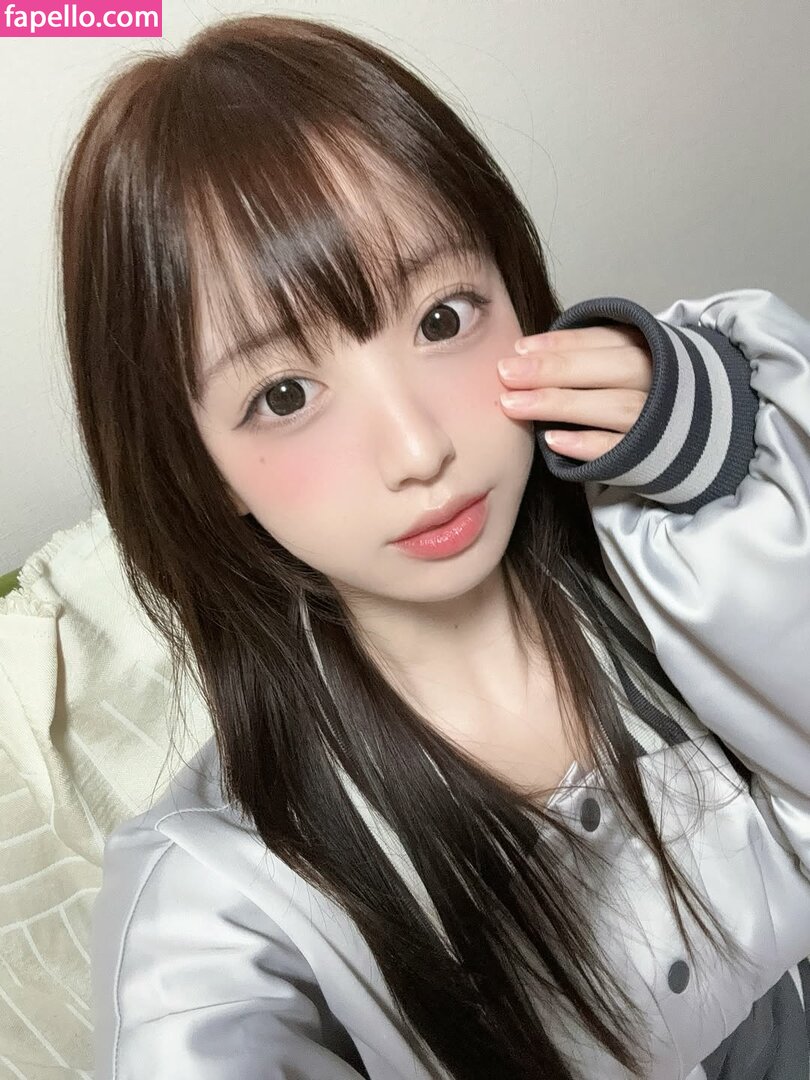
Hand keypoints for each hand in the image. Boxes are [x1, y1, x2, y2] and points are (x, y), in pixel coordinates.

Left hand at [497, 325, 652, 460]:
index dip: (562, 343)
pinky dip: (586, 443)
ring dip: (561, 405)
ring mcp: (659, 419)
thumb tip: (524, 354)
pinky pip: (620, 449)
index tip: (519, 349)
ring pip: (615, 407)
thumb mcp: (622, 363)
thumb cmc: (639, 394)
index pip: (605, 340)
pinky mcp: (651, 456)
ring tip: (514, 405)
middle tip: (506, 373)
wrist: (691, 439)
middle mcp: (659, 380)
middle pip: (612, 368)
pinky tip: (551, 440)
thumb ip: (586, 356)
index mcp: (650, 350)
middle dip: (555, 369)